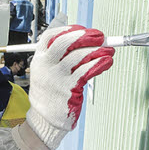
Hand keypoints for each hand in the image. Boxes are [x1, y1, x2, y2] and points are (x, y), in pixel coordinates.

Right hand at [25, 26, 114, 149]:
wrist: (46, 119)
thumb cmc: (51, 92)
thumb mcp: (48, 71)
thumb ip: (60, 56)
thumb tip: (85, 38)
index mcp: (39, 58)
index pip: (51, 36)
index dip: (69, 30)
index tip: (83, 30)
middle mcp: (46, 65)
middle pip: (65, 42)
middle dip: (86, 36)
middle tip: (101, 36)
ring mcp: (57, 77)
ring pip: (80, 56)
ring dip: (99, 50)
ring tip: (109, 51)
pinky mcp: (69, 88)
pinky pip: (88, 71)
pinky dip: (100, 64)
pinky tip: (107, 61)